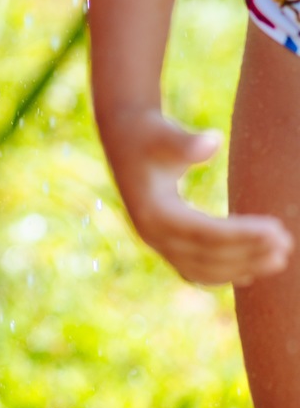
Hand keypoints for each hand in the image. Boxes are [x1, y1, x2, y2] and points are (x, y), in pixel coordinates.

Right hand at [103, 109, 292, 285]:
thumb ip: (186, 142)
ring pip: (202, 268)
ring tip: (279, 259)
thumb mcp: (165, 134)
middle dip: (248, 253)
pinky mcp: (162, 242)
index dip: (241, 234)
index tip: (276, 229)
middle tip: (287, 244)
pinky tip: (249, 274)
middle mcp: (150, 233)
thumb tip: (212, 141)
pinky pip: (194, 268)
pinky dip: (222, 274)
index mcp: (151, 211)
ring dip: (241, 267)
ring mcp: (154, 241)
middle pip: (206, 255)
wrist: (124, 138)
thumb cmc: (150, 134)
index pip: (203, 232)